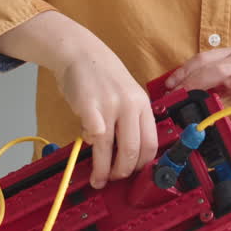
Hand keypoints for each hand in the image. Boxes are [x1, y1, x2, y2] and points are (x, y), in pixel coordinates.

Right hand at [52, 42, 158, 188]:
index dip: (142, 164)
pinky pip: (93, 137)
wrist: (79, 52)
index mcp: (143, 103)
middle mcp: (130, 104)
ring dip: (104, 170)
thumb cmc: (102, 74)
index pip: (151, 142)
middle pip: (134, 150)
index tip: (134, 173)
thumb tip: (125, 152)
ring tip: (98, 179)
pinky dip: (89, 147)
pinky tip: (85, 146)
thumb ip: (129, 119)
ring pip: (111, 148)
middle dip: (124, 171)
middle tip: (115, 179)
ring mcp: (110, 105)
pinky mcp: (89, 107)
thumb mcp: (126, 93)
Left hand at [163, 45, 230, 131]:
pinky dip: (225, 84)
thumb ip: (212, 89)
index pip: (201, 58)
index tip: (169, 85)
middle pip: (206, 61)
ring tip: (185, 95)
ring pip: (218, 69)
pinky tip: (213, 95)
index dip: (183, 70)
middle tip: (172, 92)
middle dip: (186, 77)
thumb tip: (185, 95)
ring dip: (198, 82)